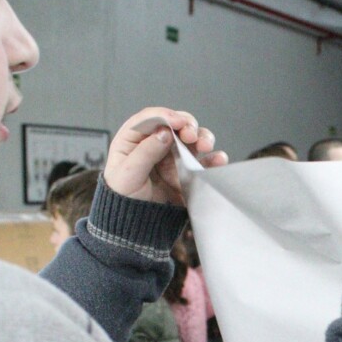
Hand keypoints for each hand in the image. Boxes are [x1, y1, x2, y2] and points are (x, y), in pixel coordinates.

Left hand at [103, 107, 227, 205]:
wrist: (133, 225)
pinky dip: (213, 159)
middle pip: (175, 125)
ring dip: (202, 138)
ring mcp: (172, 158)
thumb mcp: (128, 174)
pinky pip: (203, 162)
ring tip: (206, 145)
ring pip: (192, 140)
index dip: (166, 116)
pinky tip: (218, 159)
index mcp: (134, 139)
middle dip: (187, 126)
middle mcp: (156, 144)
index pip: (151, 118)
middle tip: (191, 135)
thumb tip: (164, 132)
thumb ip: (145, 151)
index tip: (178, 123)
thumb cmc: (122, 198)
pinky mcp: (186, 173)